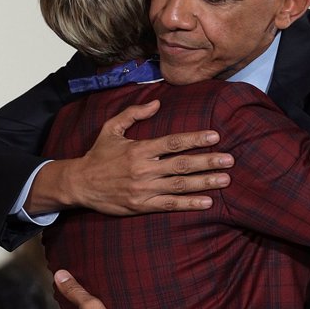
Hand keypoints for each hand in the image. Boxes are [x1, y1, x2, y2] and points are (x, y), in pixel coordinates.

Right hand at [27, 100, 234, 215]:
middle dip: (208, 162)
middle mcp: (145, 169)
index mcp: (140, 149)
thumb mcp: (111, 129)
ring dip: (205, 182)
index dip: (195, 139)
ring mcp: (144, 189)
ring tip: (225, 179)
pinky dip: (189, 204)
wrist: (80, 184)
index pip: (173, 142)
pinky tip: (207, 202)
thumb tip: (156, 103)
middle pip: (182, 164)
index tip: (215, 136)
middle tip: (229, 160)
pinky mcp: (142, 206)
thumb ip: (134, 114)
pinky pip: (170, 205)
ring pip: (180, 185)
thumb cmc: (97, 155)